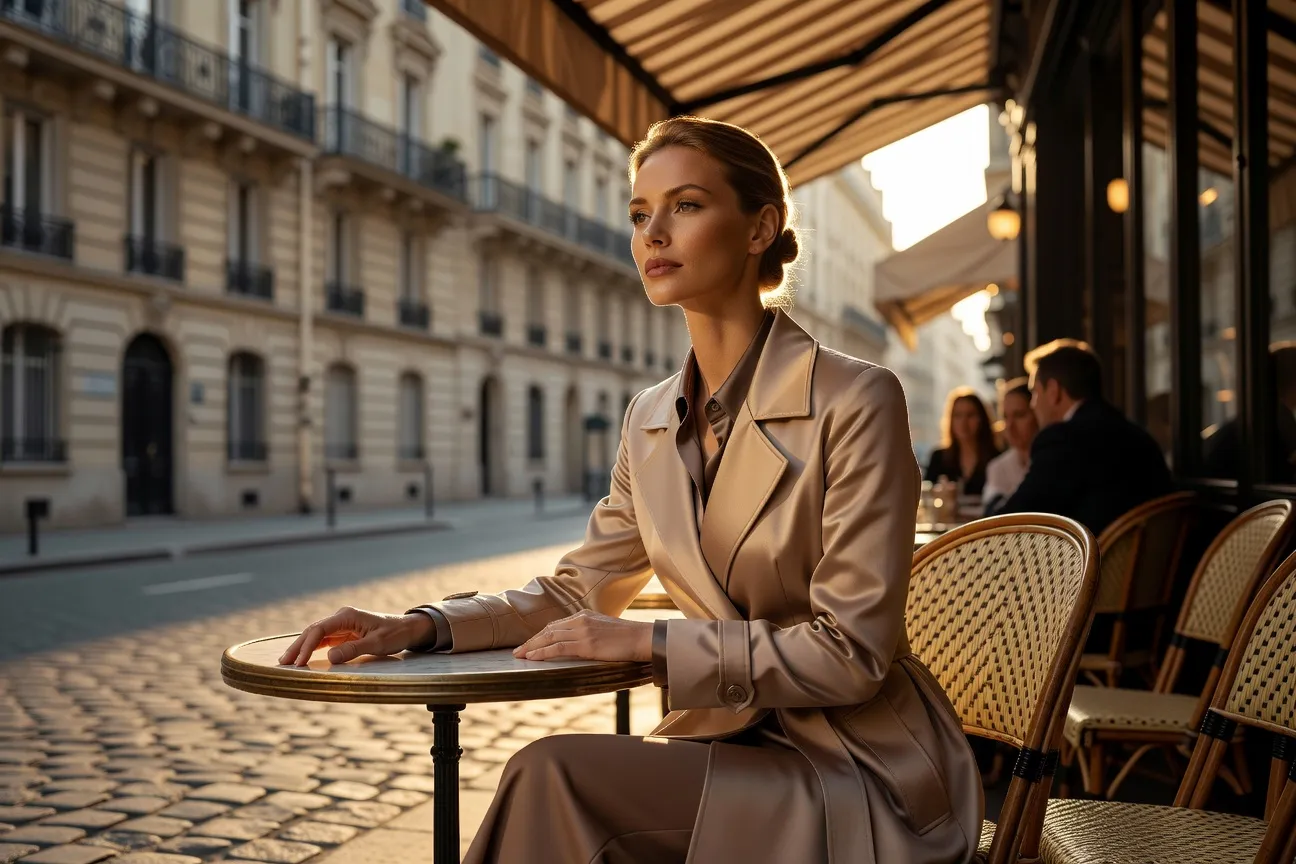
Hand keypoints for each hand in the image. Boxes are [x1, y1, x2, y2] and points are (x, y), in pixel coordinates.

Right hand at [277, 606, 434, 666]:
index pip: (319, 630)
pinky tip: (302, 658)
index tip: (299, 663)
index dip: (306, 646)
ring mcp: (342, 625)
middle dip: (297, 647)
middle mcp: (342, 617)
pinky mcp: (344, 633)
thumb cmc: (394, 634)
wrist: (407, 629)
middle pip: (313, 631)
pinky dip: (312, 649)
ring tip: (287, 662)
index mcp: (347, 616)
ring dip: (302, 648)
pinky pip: (324, 640)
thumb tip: (329, 657)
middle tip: (283, 663)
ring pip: (316, 636)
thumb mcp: (376, 644)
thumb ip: (353, 650)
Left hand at [512, 609, 652, 661]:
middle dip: (531, 641)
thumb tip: (582, 644)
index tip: (529, 644)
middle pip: (549, 630)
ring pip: (549, 638)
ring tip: (519, 656)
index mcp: (585, 615)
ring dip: (531, 647)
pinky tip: (532, 658)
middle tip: (517, 652)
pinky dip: (542, 652)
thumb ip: (591, 632)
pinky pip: (558, 647)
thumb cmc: (628, 638)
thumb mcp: (606, 630)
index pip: (556, 625)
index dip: (540, 635)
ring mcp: (583, 631)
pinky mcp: (586, 644)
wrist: (643, 638)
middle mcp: (581, 620)